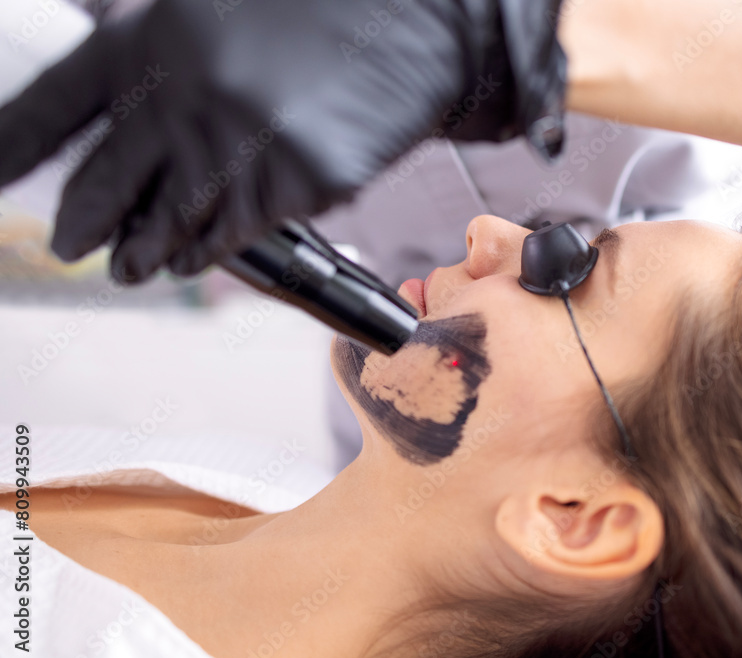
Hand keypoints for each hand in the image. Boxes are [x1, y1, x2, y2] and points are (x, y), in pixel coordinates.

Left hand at [0, 0, 565, 282]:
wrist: (421, 18)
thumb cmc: (325, 11)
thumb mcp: (217, 13)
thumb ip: (166, 65)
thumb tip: (132, 130)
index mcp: (152, 36)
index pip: (54, 104)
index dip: (15, 147)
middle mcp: (186, 91)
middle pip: (103, 183)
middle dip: (82, 224)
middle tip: (71, 246)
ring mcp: (243, 142)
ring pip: (169, 224)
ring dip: (144, 253)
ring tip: (134, 267)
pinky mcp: (298, 183)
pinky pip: (237, 237)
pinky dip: (209, 255)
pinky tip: (196, 259)